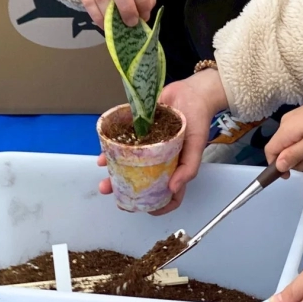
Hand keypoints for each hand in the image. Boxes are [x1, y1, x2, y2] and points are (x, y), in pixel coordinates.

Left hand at [97, 68, 227, 213]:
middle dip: (125, 188)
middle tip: (112, 192)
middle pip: (141, 179)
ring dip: (114, 170)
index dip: (158, 205)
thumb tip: (173, 188)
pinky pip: (123, 143)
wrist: (191, 91)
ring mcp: (147, 145)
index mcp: (174, 166)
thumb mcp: (197, 146)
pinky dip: (112, 150)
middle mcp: (159, 158)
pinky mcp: (138, 130)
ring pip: (128, 162)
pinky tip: (104, 156)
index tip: (145, 210)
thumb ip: (188, 168)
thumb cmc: (198, 119)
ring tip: (103, 175)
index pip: (167, 193)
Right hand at [265, 97, 302, 174]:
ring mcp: (292, 121)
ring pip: (292, 144)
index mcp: (284, 132)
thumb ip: (293, 156)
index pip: (269, 151)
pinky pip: (299, 136)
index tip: (288, 175)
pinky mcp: (301, 118)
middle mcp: (284, 125)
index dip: (275, 165)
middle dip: (297, 158)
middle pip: (282, 149)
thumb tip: (277, 167)